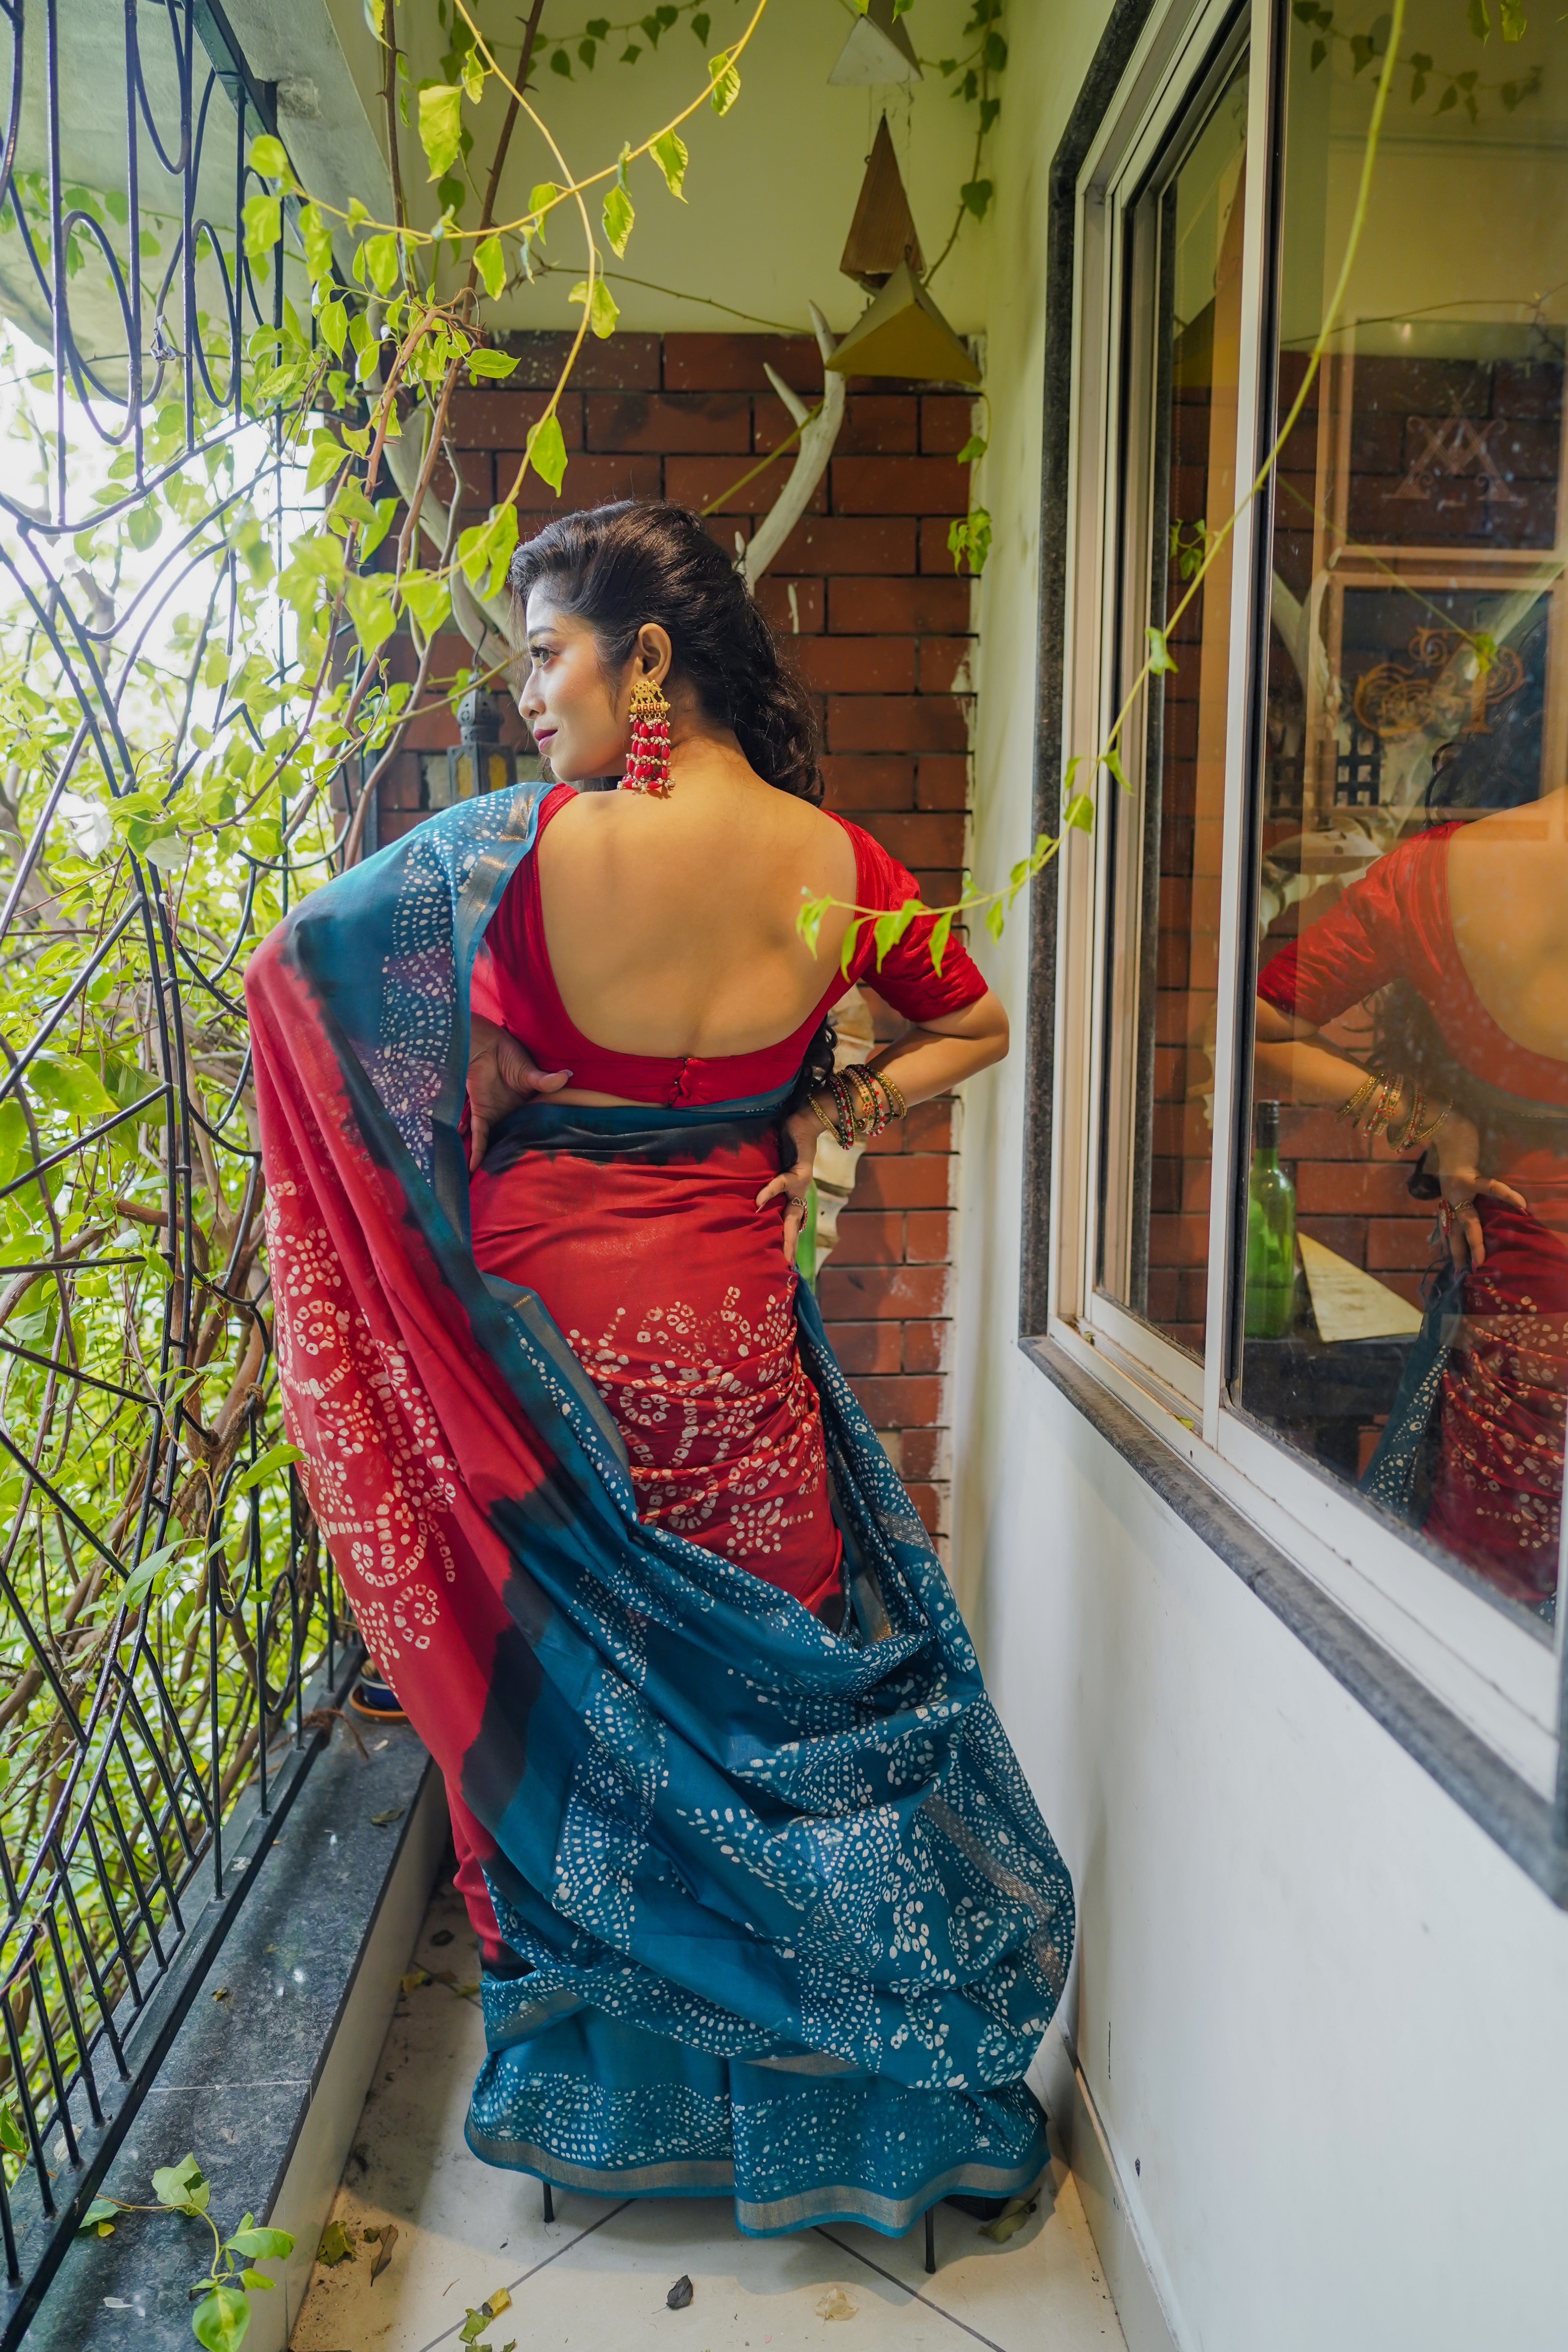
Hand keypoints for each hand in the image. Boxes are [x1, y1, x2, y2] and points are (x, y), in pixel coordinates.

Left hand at [468, 1014, 570, 1170]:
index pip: (531, 1128)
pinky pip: (479, 1136)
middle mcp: (510, 1114)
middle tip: (517, 1181)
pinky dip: (477, 1150)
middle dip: (513, 1157)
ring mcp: (495, 1115)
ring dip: (493, 1158)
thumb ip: (545, 1080)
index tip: (544, 1164)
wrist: (485, 1047)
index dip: (536, 1144)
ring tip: (493, 1180)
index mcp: (526, 1106)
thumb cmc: (509, 1056)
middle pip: (512, 1139)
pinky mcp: (481, 1113)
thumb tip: (567, 1075)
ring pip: (495, 1141)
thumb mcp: (530, 1072)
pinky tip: (474, 1166)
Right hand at [755, 1100, 822, 1267]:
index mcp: (791, 1195)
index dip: (786, 1243)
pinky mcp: (801, 1170)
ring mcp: (801, 1184)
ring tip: (781, 1253)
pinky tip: (758, 1202)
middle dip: (789, 1247)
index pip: (788, 1224)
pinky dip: (769, 1192)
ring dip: (787, 1233)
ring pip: (793, 1214)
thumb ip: (763, 1184)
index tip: (784, 1265)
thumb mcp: (773, 1168)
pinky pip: (782, 1183)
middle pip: (793, 1226)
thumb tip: (744, 1198)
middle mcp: (798, 1194)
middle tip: (786, 1268)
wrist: (803, 1122)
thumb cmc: (786, 1144)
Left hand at [1432, 1109, 1525, 1271]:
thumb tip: (1446, 1227)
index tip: (1457, 1268)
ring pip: (1467, 1220)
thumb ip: (1452, 1203)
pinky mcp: (1470, 1176)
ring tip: (1481, 1257)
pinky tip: (1521, 1205)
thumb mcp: (1449, 1183)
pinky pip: (1491, 1188)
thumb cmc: (1452, 1157)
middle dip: (1460, 1252)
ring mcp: (1459, 1190)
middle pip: (1455, 1231)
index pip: (1449, 1231)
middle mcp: (1452, 1199)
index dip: (1452, 1249)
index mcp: (1450, 1202)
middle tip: (1464, 1273)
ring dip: (1473, 1240)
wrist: (1446, 1131)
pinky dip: (1506, 1196)